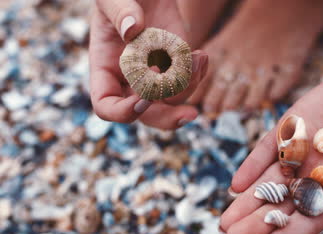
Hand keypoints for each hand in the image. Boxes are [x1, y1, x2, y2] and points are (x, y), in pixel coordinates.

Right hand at [89, 0, 207, 128]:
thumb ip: (119, 11)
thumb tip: (132, 29)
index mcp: (105, 69)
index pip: (106, 105)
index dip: (123, 110)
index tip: (144, 96)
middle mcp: (130, 79)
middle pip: (145, 116)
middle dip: (168, 118)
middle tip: (190, 114)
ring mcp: (155, 76)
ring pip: (173, 101)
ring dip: (190, 86)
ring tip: (199, 56)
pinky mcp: (176, 67)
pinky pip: (189, 84)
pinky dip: (198, 75)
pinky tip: (201, 56)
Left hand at [220, 44, 322, 233]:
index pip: (310, 220)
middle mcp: (316, 173)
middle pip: (282, 205)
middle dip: (257, 223)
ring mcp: (300, 150)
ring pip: (269, 181)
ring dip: (247, 201)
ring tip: (224, 223)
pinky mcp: (290, 126)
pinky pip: (268, 148)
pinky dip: (252, 165)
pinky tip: (235, 184)